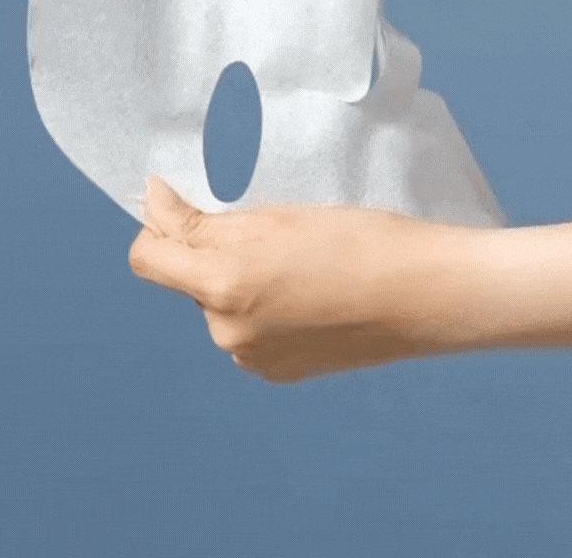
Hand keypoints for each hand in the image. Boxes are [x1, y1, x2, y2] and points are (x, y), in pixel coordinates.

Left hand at [128, 174, 487, 383]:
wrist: (424, 294)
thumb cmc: (359, 240)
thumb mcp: (277, 217)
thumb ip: (204, 222)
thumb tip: (151, 204)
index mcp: (224, 284)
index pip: (147, 257)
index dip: (158, 223)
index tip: (178, 198)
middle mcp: (227, 332)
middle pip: (189, 278)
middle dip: (213, 252)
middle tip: (272, 229)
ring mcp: (253, 358)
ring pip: (221, 304)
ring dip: (241, 281)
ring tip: (300, 262)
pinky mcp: (278, 373)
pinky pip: (250, 331)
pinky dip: (266, 309)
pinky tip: (311, 294)